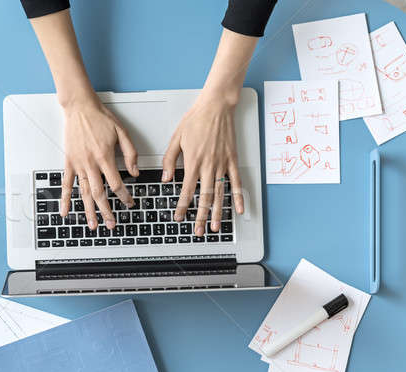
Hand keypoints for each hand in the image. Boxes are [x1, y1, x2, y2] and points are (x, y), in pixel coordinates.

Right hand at [60, 99, 138, 230]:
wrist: (79, 107)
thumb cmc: (100, 118)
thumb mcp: (122, 132)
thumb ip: (130, 153)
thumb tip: (135, 172)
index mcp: (105, 157)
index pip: (116, 183)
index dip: (124, 196)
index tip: (129, 203)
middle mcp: (91, 163)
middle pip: (99, 194)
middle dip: (106, 211)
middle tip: (112, 224)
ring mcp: (78, 164)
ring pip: (84, 193)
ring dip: (88, 211)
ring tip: (93, 225)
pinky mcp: (69, 162)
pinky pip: (66, 184)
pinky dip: (65, 199)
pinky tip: (65, 212)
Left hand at [162, 96, 244, 236]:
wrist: (216, 106)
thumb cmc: (196, 120)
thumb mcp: (176, 139)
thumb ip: (169, 160)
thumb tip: (165, 178)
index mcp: (192, 161)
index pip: (186, 190)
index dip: (182, 206)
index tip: (179, 217)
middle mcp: (208, 165)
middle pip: (204, 197)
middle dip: (201, 217)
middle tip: (198, 231)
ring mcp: (222, 164)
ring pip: (220, 193)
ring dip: (218, 212)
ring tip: (216, 226)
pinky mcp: (232, 160)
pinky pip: (236, 182)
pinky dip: (239, 196)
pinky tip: (239, 209)